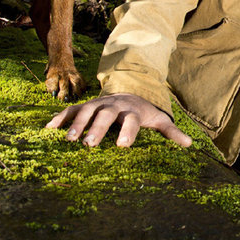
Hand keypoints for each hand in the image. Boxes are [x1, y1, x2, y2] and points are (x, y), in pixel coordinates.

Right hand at [45, 93, 191, 148]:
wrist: (128, 92)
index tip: (122, 146)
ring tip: (69, 140)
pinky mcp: (85, 106)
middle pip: (106, 116)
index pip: (131, 122)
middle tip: (89, 144)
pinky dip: (60, 118)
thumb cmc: (143, 113)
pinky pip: (71, 111)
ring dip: (77, 125)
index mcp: (132, 112)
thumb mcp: (158, 120)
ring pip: (86, 112)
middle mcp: (113, 107)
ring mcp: (98, 105)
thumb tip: (190, 144)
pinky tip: (48, 129)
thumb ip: (171, 132)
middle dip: (98, 129)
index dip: (127, 132)